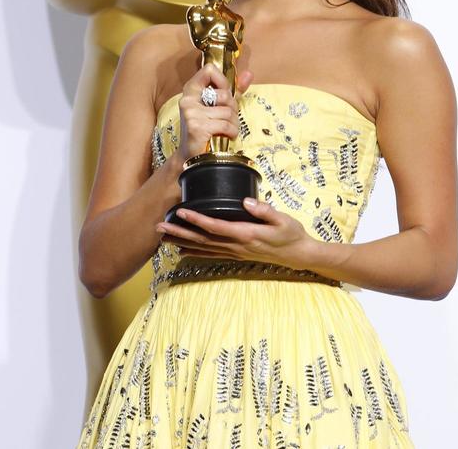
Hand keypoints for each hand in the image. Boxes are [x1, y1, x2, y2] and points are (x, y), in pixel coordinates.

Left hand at [156, 198, 320, 271]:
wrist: (299, 255)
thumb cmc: (291, 234)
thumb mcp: (283, 219)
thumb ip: (265, 211)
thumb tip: (246, 202)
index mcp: (246, 234)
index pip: (216, 226)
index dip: (197, 220)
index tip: (181, 212)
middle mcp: (236, 245)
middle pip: (203, 240)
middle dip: (180, 233)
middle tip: (159, 227)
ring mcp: (235, 252)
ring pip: (203, 248)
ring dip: (182, 242)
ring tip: (162, 237)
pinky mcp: (236, 254)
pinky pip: (211, 254)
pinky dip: (194, 252)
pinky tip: (181, 250)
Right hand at [175, 63, 252, 164]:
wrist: (192, 155)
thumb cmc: (206, 128)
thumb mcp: (218, 106)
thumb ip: (233, 90)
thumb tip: (249, 73)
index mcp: (191, 89)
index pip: (209, 70)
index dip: (222, 80)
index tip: (225, 92)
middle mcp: (188, 99)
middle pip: (224, 94)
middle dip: (232, 108)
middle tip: (226, 118)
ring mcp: (191, 113)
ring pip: (228, 111)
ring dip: (233, 123)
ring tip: (226, 129)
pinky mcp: (197, 127)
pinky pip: (226, 124)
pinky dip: (231, 131)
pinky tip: (225, 135)